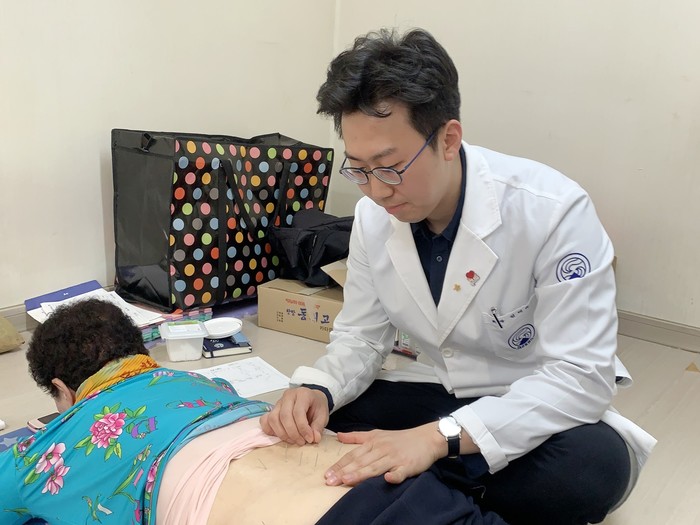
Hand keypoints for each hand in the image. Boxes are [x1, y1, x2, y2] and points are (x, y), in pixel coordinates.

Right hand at [260, 387, 328, 445]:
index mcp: (302, 394)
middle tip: (301, 442)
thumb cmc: (316, 406)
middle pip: (284, 416)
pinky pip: (265, 420)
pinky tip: (281, 436)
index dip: (303, 428)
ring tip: (293, 440)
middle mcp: (288, 396)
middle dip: (292, 433)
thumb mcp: (323, 415)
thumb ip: (318, 426)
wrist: (312, 400)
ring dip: (282, 434)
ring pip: (273, 419)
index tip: (310, 439)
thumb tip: (315, 438)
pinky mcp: (272, 410)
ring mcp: (278, 402)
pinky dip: (270, 430)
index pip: (298, 412)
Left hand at [323, 423, 446, 486]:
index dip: (340, 464)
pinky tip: (387, 479)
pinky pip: (400, 471)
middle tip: (330, 481)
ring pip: (375, 467)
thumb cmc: (400, 438)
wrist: (426, 438)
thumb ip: (357, 436)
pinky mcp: (407, 465)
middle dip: (344, 471)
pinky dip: (394, 475)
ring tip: (347, 480)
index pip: (353, 455)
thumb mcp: (377, 433)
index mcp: (373, 443)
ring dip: (361, 474)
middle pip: (360, 462)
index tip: (327, 474)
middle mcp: (381, 450)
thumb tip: (338, 436)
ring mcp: (394, 458)